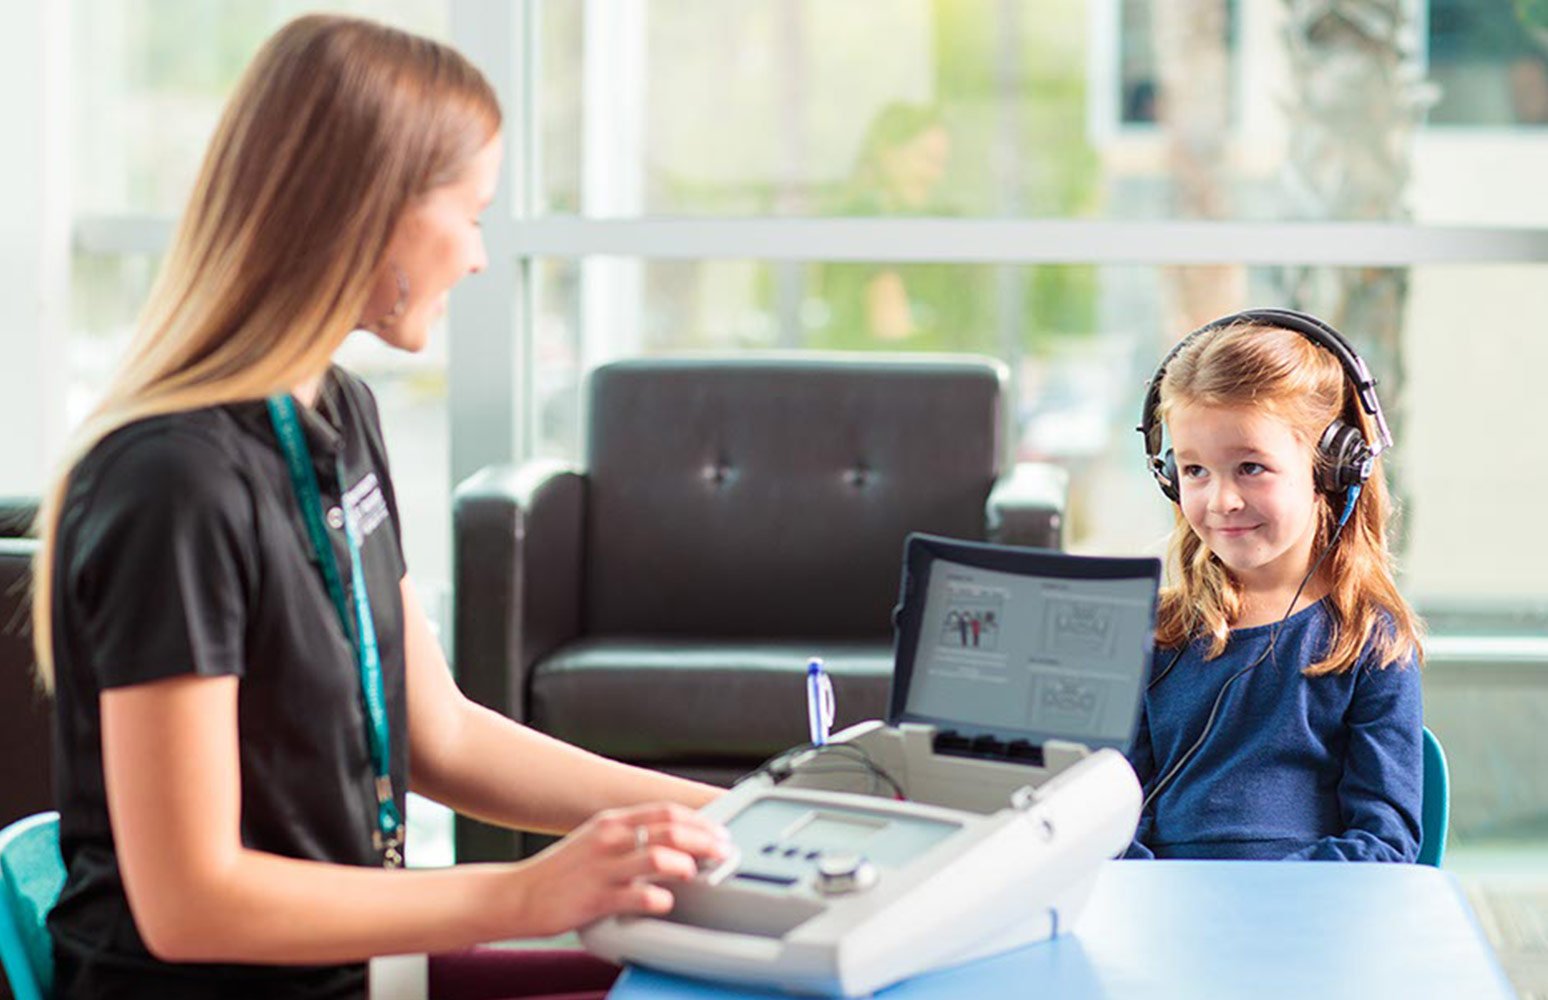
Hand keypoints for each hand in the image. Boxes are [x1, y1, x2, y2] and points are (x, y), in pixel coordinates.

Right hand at [504, 802, 730, 937]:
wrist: (517, 895)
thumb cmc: (562, 872)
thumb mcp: (598, 840)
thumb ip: (631, 837)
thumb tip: (673, 839)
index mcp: (613, 822)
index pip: (666, 811)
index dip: (700, 820)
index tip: (720, 832)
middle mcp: (609, 839)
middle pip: (668, 829)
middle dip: (704, 839)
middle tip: (722, 852)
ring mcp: (602, 868)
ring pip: (656, 857)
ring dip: (684, 864)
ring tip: (696, 873)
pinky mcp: (595, 899)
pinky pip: (634, 897)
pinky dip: (656, 899)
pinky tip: (665, 902)